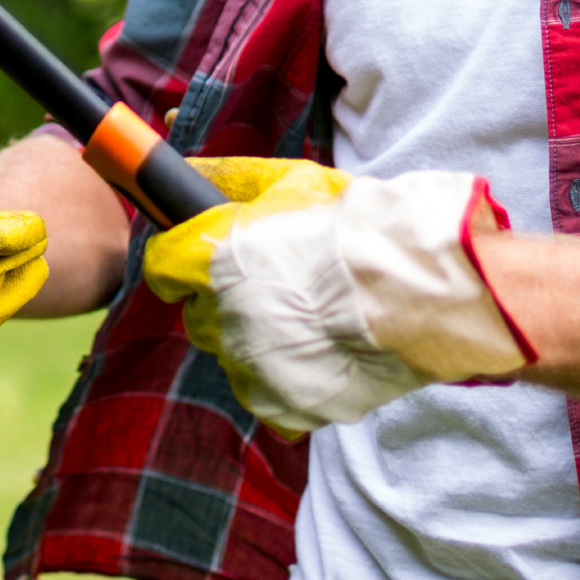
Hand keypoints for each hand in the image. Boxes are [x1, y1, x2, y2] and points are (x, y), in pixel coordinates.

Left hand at [142, 167, 526, 433]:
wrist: (417, 290)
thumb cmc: (359, 230)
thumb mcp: (291, 184)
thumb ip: (231, 183)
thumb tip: (187, 173)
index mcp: (216, 262)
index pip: (163, 268)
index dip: (183, 263)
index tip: (199, 263)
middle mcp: (223, 320)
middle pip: (201, 316)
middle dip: (227, 304)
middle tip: (276, 291)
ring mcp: (253, 369)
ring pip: (236, 358)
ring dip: (259, 344)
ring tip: (310, 325)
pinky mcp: (285, 406)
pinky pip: (269, 395)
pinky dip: (287, 381)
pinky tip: (321, 356)